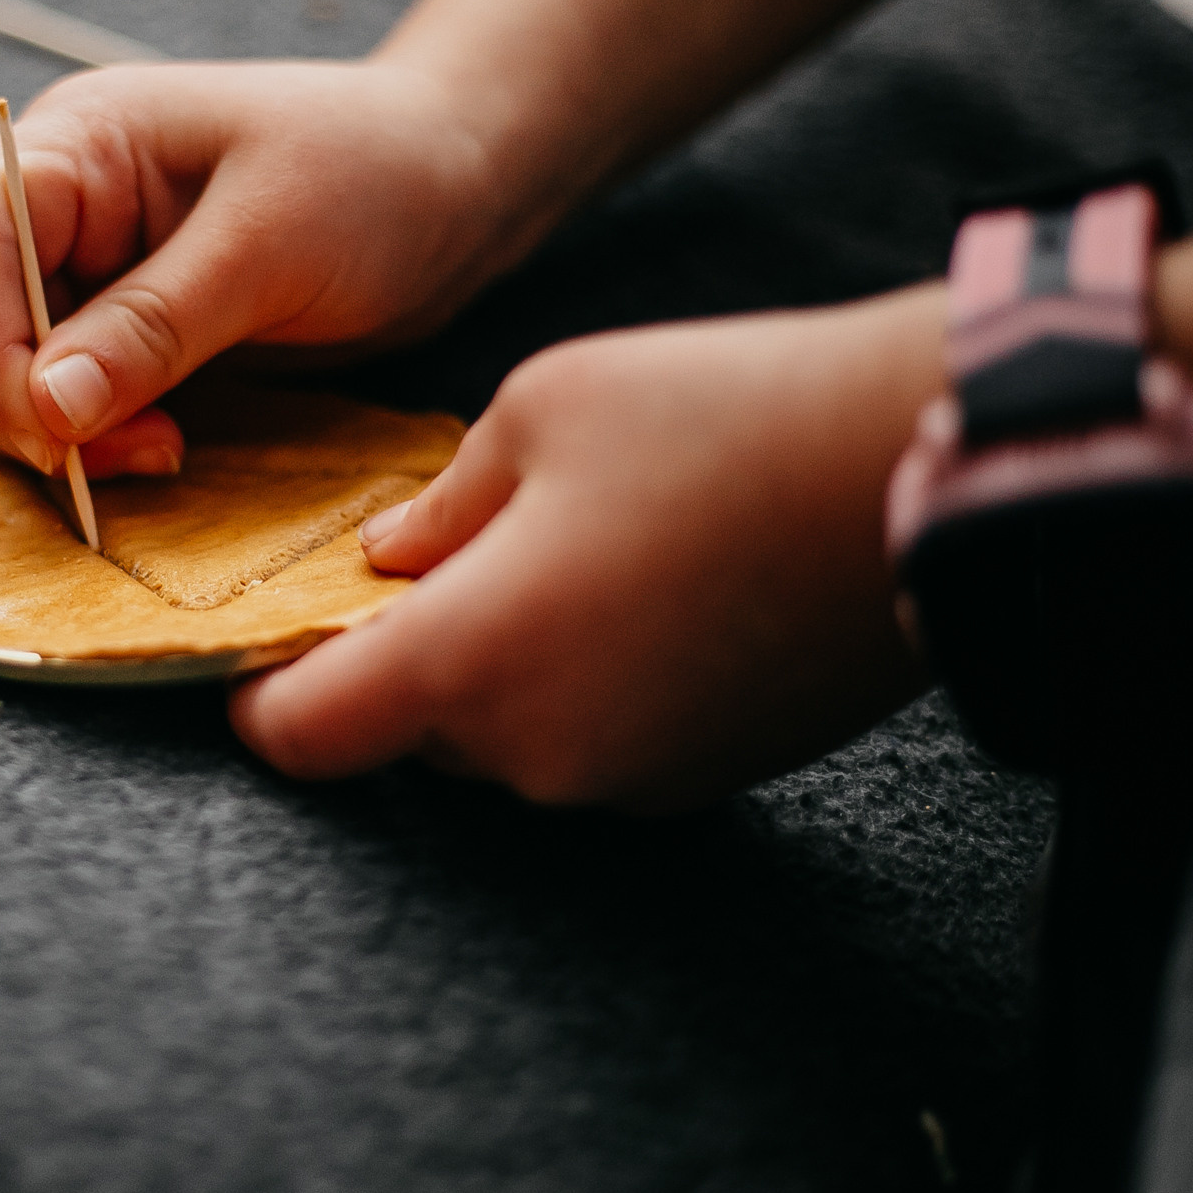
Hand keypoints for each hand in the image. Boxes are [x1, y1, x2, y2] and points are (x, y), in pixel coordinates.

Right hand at [0, 60, 529, 476]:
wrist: (451, 188)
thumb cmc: (371, 174)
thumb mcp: (268, 241)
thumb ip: (154, 323)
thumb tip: (49, 406)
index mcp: (73, 146)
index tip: (53, 436)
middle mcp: (54, 211)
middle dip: (20, 406)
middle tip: (132, 457)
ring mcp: (80, 275)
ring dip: (51, 434)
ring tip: (162, 451)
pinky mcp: (116, 336)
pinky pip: (56, 400)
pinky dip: (86, 440)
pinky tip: (160, 448)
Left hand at [231, 289, 946, 809]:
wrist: (933, 471)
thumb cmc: (725, 421)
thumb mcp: (540, 413)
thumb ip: (437, 507)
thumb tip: (391, 562)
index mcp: (470, 662)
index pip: (302, 736)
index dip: (259, 696)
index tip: (261, 645)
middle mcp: (538, 753)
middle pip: (405, 732)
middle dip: (397, 655)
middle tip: (438, 553)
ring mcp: (627, 779)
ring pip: (500, 736)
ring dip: (493, 665)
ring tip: (559, 549)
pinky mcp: (700, 777)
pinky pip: (586, 742)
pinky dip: (575, 682)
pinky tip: (631, 587)